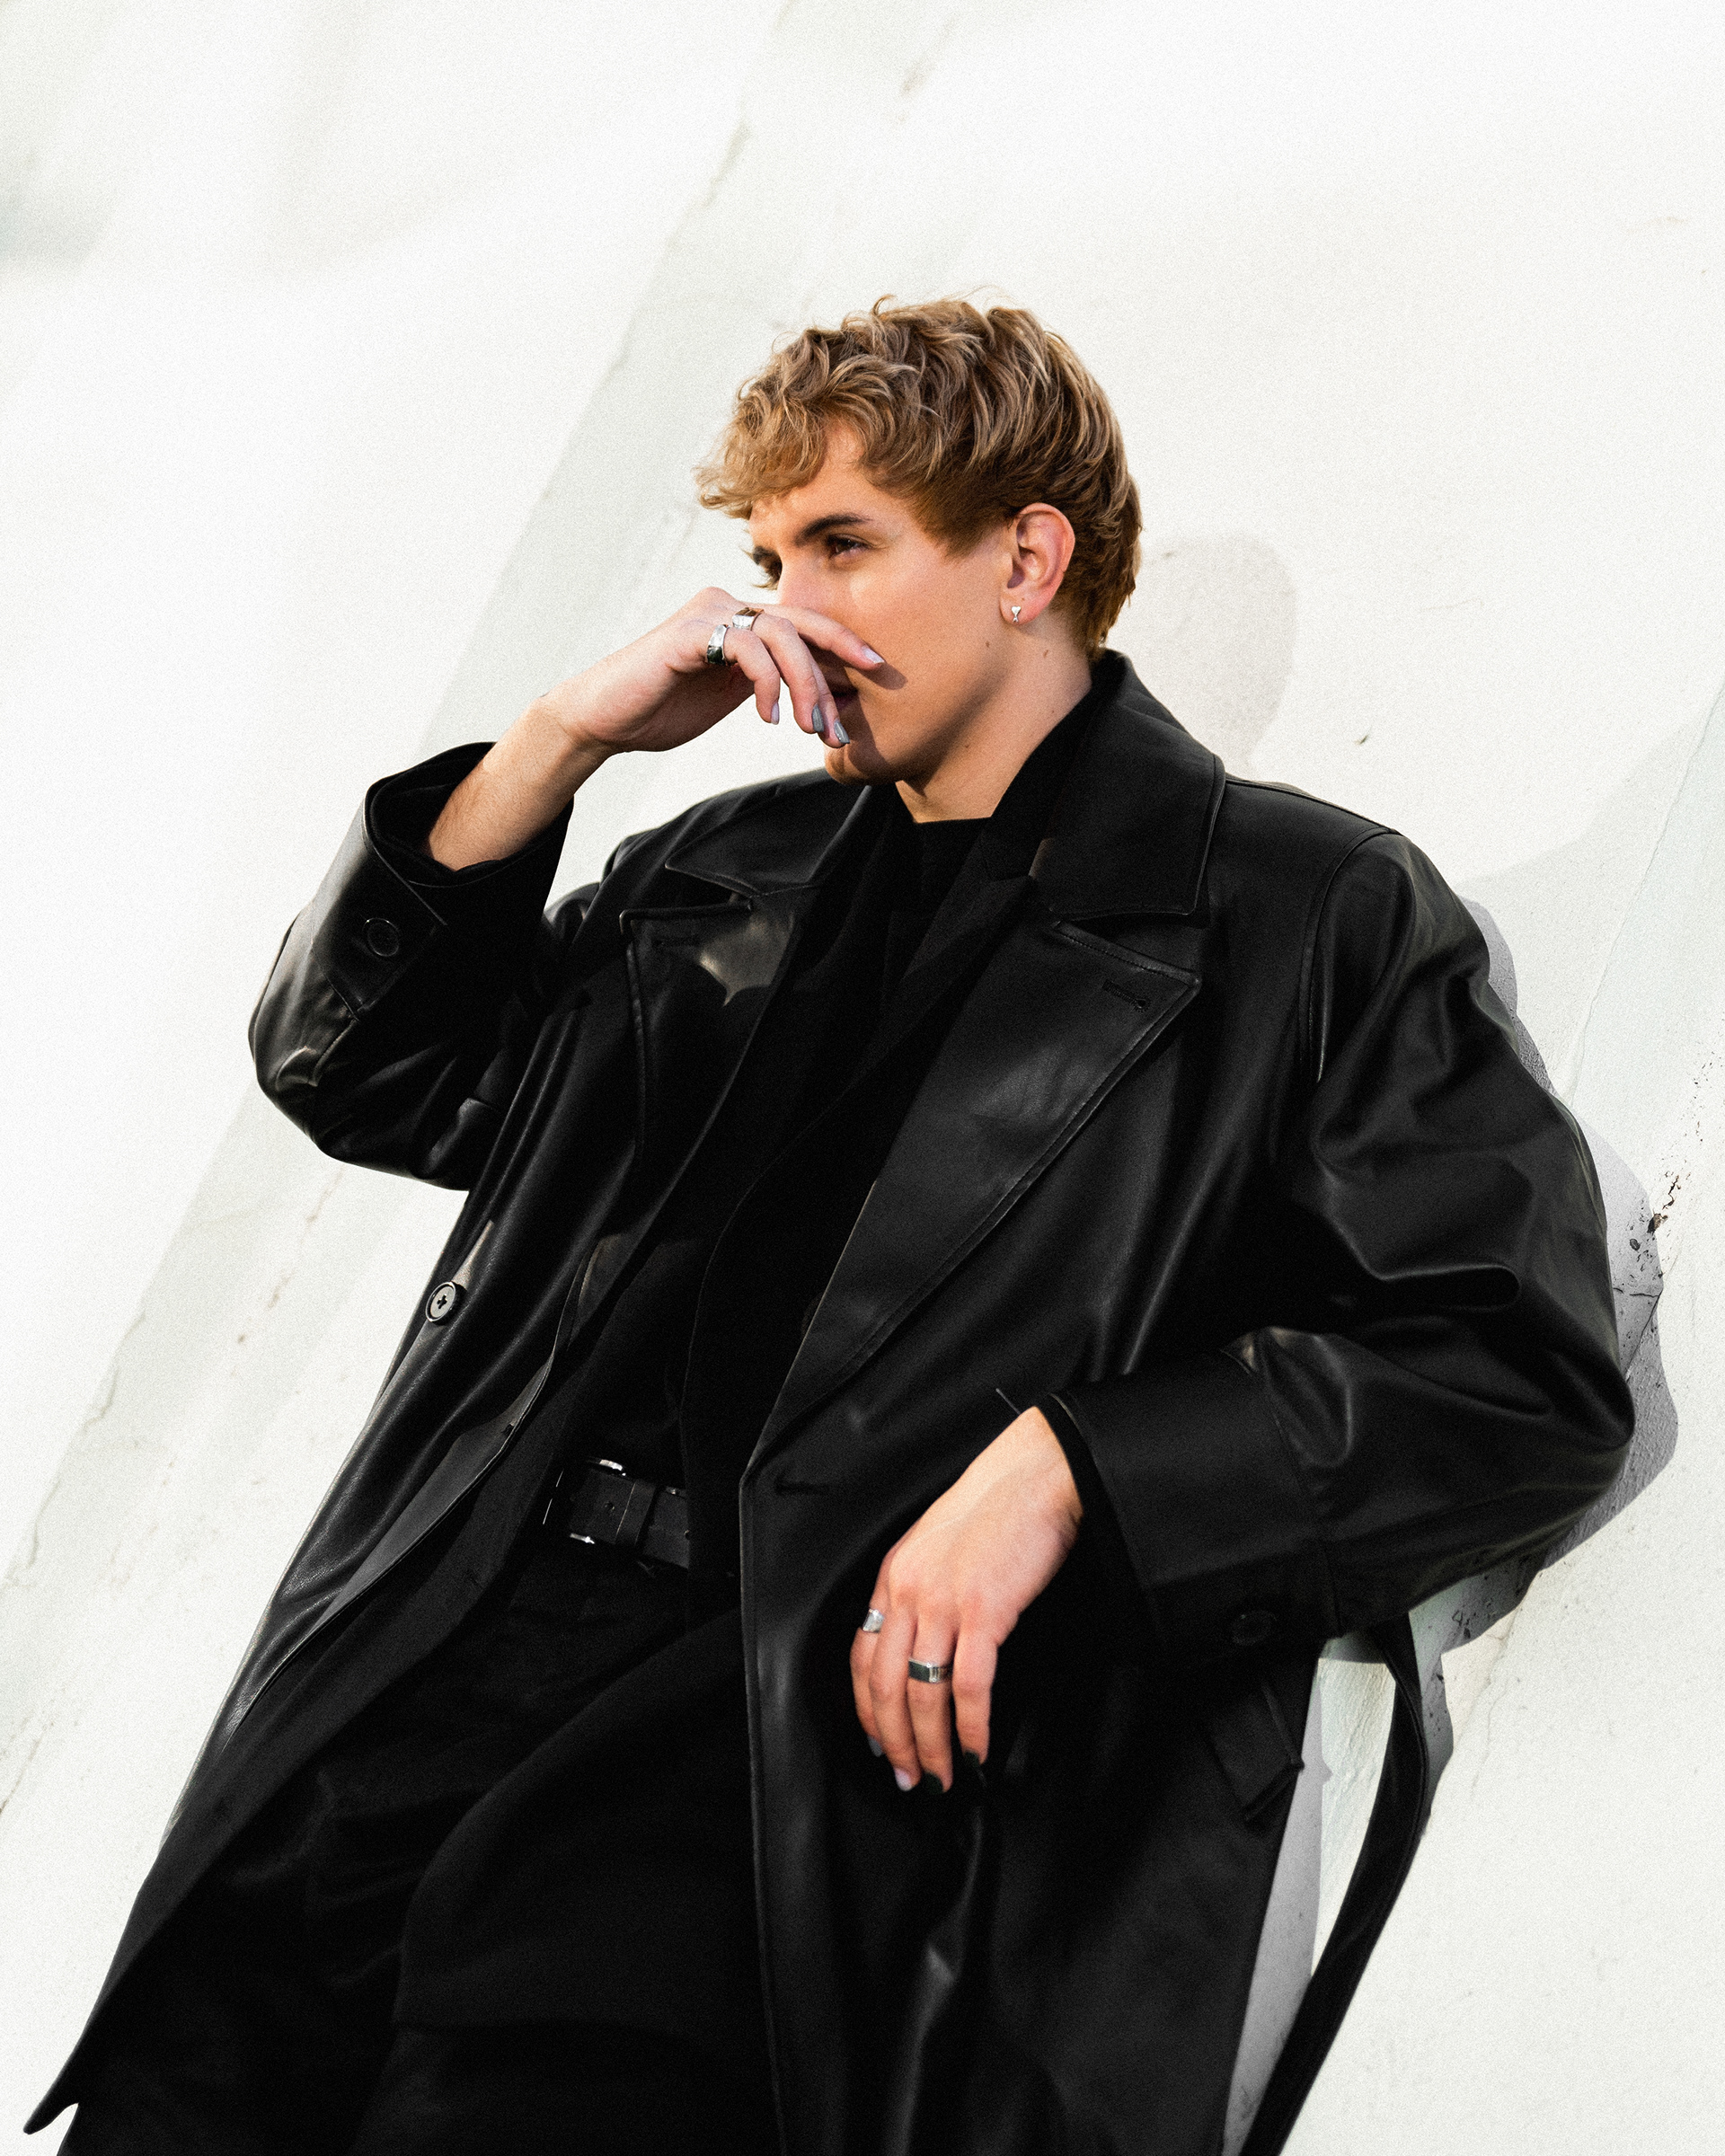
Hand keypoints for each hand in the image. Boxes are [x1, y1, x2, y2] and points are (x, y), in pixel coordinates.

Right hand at [428, 589, 881, 868]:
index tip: (876, 675)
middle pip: (803, 624)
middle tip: (855, 707)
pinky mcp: (689, 632)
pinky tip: (768, 717)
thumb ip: (766, 682)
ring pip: (782, 635)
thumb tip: (815, 694)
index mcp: (742, 620)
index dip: (844, 645)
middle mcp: (729, 606)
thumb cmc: (662, 708)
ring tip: (809, 728)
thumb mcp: (728, 695)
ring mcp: (709, 614)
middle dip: (837, 665)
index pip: (804, 625)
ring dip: (805, 685)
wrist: (604, 718)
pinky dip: (768, 682)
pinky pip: (747, 646)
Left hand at [849, 1407, 1082, 1792]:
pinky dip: (970, 1728)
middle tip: (909, 1778)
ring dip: (931, 1747)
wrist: (1036, 1475)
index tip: (881, 1743)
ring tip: (942, 1778)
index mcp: (893, 1575)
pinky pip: (969, 1686)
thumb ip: (923, 1588)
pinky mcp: (983, 1611)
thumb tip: (926, 1644)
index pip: (862, 1657)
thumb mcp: (940, 1545)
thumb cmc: (997, 1507)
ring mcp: (943, 1602)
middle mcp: (907, 1591)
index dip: (868, 1709)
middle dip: (895, 1742)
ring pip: (922, 1694)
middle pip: (885, 1686)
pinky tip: (977, 1750)